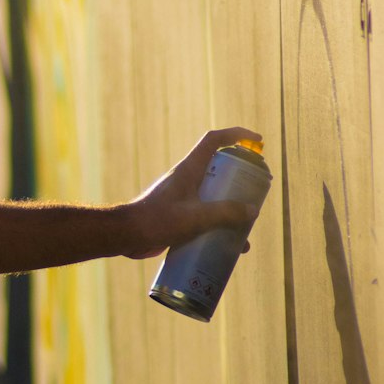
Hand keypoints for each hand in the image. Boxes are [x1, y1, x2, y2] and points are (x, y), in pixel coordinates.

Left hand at [122, 127, 263, 259]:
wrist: (126, 236)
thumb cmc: (157, 220)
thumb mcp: (196, 217)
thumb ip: (225, 213)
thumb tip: (252, 211)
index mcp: (189, 169)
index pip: (214, 140)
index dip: (236, 135)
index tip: (257, 140)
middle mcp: (187, 179)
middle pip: (219, 170)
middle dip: (240, 181)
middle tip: (257, 195)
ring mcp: (182, 197)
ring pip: (213, 198)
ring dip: (230, 212)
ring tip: (245, 234)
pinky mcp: (178, 215)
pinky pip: (204, 217)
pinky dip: (217, 228)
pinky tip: (226, 248)